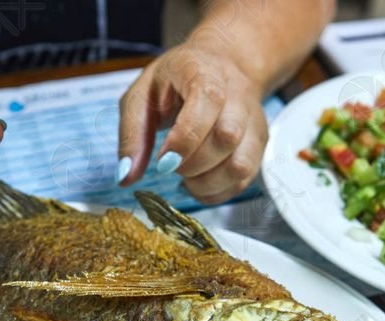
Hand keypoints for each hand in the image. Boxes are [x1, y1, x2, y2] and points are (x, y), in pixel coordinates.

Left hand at [117, 43, 267, 204]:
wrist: (219, 64)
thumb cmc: (176, 80)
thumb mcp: (142, 95)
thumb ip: (131, 134)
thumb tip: (125, 176)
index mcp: (204, 71)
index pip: (208, 101)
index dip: (185, 139)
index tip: (163, 161)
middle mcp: (237, 94)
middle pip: (227, 136)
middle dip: (193, 164)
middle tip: (171, 165)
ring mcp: (252, 121)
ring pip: (241, 164)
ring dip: (207, 183)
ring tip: (186, 178)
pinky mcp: (259, 144)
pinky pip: (245, 179)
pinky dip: (218, 192)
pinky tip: (199, 183)